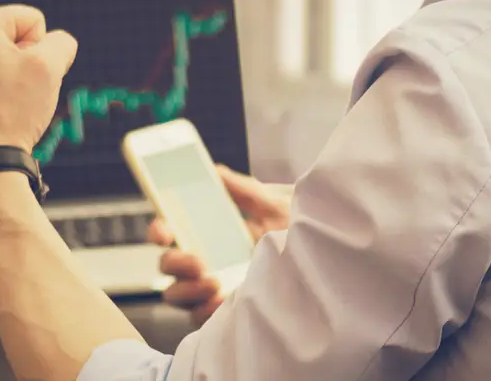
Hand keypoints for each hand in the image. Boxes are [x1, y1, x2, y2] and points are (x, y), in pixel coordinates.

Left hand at [0, 5, 77, 154]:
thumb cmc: (12, 111)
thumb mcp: (50, 68)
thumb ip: (61, 42)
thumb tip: (56, 44)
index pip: (33, 20)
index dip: (40, 50)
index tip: (24, 76)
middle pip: (15, 35)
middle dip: (24, 59)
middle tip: (15, 90)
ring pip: (1, 55)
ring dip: (11, 74)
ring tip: (3, 99)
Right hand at [146, 165, 290, 325]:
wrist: (330, 262)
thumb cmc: (302, 232)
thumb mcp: (278, 205)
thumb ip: (246, 190)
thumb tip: (216, 171)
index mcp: (215, 232)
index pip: (174, 231)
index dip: (160, 229)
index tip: (164, 231)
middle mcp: (210, 261)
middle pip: (169, 265)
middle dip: (173, 263)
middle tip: (196, 261)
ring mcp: (216, 289)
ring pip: (177, 295)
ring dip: (187, 289)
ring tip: (214, 282)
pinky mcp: (227, 312)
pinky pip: (201, 318)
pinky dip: (205, 311)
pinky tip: (222, 301)